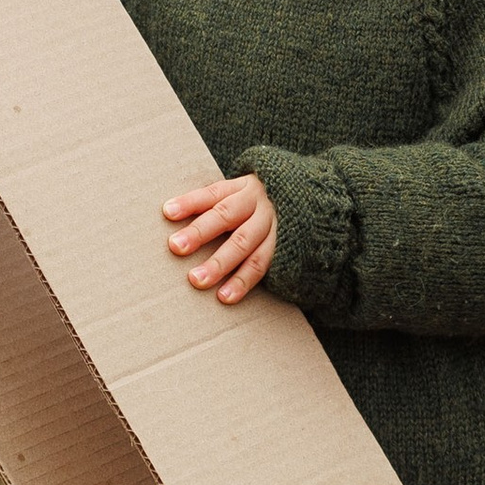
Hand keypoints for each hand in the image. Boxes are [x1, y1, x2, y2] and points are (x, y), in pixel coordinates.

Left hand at [165, 174, 276, 304]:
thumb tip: (173, 217)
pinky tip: (226, 296)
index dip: (190, 202)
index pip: (213, 193)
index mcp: (244, 188)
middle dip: (200, 233)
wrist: (317, 202)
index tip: (167, 212)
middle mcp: (259, 204)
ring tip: (197, 281)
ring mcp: (274, 225)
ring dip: (220, 264)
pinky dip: (243, 281)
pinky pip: (263, 265)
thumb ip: (219, 204)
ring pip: (244, 244)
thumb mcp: (246, 193)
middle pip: (226, 217)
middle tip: (176, 247)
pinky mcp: (286, 247)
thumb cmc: (266, 203)